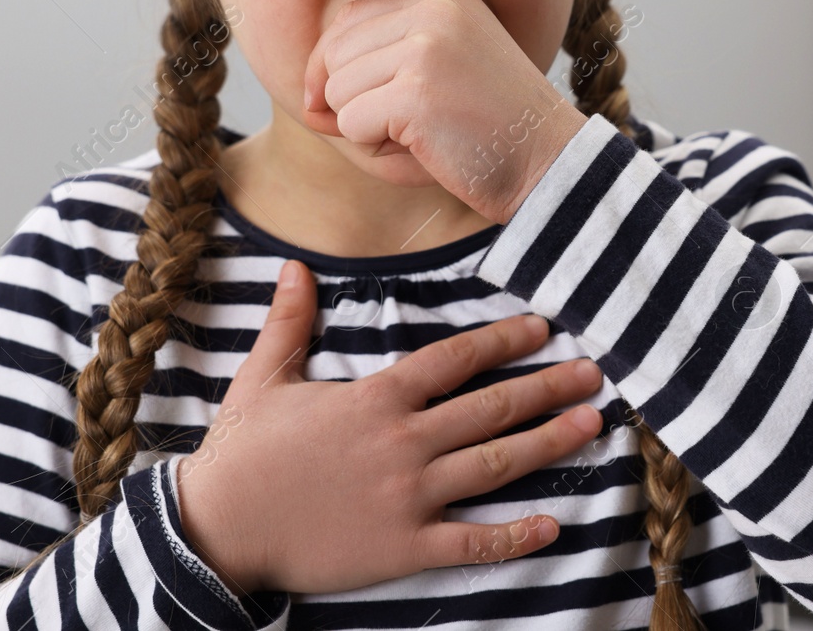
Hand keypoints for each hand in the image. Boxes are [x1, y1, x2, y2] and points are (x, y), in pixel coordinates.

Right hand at [175, 259, 606, 595]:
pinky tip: (554, 524)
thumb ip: (290, 321)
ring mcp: (408, 497)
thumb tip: (293, 266)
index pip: (455, 360)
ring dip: (548, 444)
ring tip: (591, 425)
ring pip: (494, 466)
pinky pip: (471, 542)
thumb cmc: (242, 453)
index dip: (503, 342)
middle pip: (491, 408)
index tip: (542, 329)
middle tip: (594, 374)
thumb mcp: (263, 377)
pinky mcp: (404, 547)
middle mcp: (402, 442)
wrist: (218, 530)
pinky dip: (515, 536)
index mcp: (376, 398)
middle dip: (548, 387)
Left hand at [299, 0, 586, 224]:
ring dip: (365, 127)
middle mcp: (434, 10)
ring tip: (420, 136)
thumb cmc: (492, 132)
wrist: (552, 167)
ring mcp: (425, 47)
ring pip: (337, 91)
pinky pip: (350, 123)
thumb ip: (377, 69)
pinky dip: (375, 148)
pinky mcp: (416, 91)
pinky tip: (423, 150)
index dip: (335, 66)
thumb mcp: (441, 78)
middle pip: (335, 53)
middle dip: (351, 100)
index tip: (345, 105)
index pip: (349, 20)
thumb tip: (304, 98)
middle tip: (400, 127)